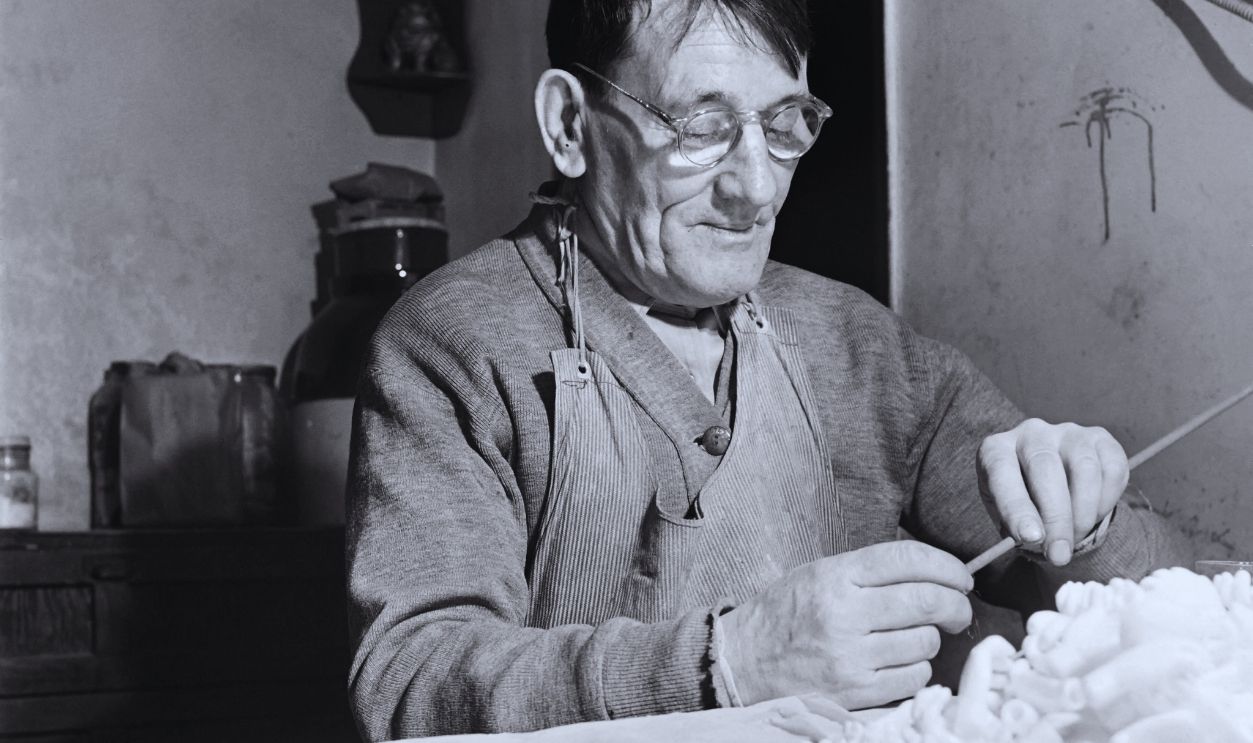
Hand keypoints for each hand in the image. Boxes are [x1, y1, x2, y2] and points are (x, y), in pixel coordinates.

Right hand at [718, 541, 972, 709]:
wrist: (742, 662)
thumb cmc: (783, 616)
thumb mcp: (816, 575)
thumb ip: (867, 572)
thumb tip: (931, 573)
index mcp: (834, 575)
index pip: (908, 559)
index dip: (947, 566)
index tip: (962, 576)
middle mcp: (844, 613)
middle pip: (927, 601)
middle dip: (956, 604)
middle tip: (957, 609)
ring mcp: (850, 655)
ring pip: (925, 642)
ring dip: (931, 640)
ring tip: (915, 637)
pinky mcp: (855, 691)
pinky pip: (913, 677)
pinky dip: (917, 669)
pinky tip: (901, 662)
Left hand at [977, 418, 1127, 565]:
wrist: (1052, 487)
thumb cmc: (1022, 503)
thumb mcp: (1007, 516)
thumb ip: (1016, 526)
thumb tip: (1036, 538)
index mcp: (996, 449)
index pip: (1002, 472)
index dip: (1016, 506)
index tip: (1031, 537)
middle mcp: (1030, 433)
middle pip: (1045, 468)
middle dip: (1056, 518)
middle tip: (1060, 554)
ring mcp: (1067, 432)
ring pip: (1083, 468)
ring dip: (1083, 512)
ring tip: (1077, 536)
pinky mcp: (1099, 438)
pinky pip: (1112, 469)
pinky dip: (1107, 500)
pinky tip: (1095, 515)